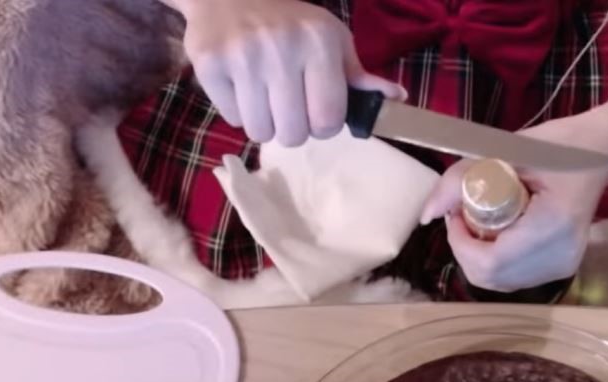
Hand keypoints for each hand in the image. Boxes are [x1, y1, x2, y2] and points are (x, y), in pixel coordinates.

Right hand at [178, 0, 404, 145]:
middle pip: (293, 134)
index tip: (317, 112)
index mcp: (319, 42)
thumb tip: (397, 99)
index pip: (329, 120)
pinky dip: (239, 111)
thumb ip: (360, 75)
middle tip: (288, 105)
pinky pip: (233, 119)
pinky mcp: (209, 65)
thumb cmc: (289, 22)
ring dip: (265, 122)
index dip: (324, 125)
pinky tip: (242, 85)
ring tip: (264, 95)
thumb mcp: (331, 39)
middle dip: (293, 127)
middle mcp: (281, 47)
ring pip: (261, 132)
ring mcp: (242, 56)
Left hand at [420, 112, 607, 292]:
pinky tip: (497, 235)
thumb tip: (427, 214)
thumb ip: (462, 178)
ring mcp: (564, 267)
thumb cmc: (561, 143)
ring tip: (478, 224)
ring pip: (501, 282)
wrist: (604, 150)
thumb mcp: (507, 151)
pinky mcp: (563, 268)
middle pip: (492, 278)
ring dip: (479, 259)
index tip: (453, 215)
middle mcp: (561, 257)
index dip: (460, 244)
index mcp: (552, 228)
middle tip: (461, 217)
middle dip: (465, 251)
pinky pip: (516, 278)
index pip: (490, 262)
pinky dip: (496, 262)